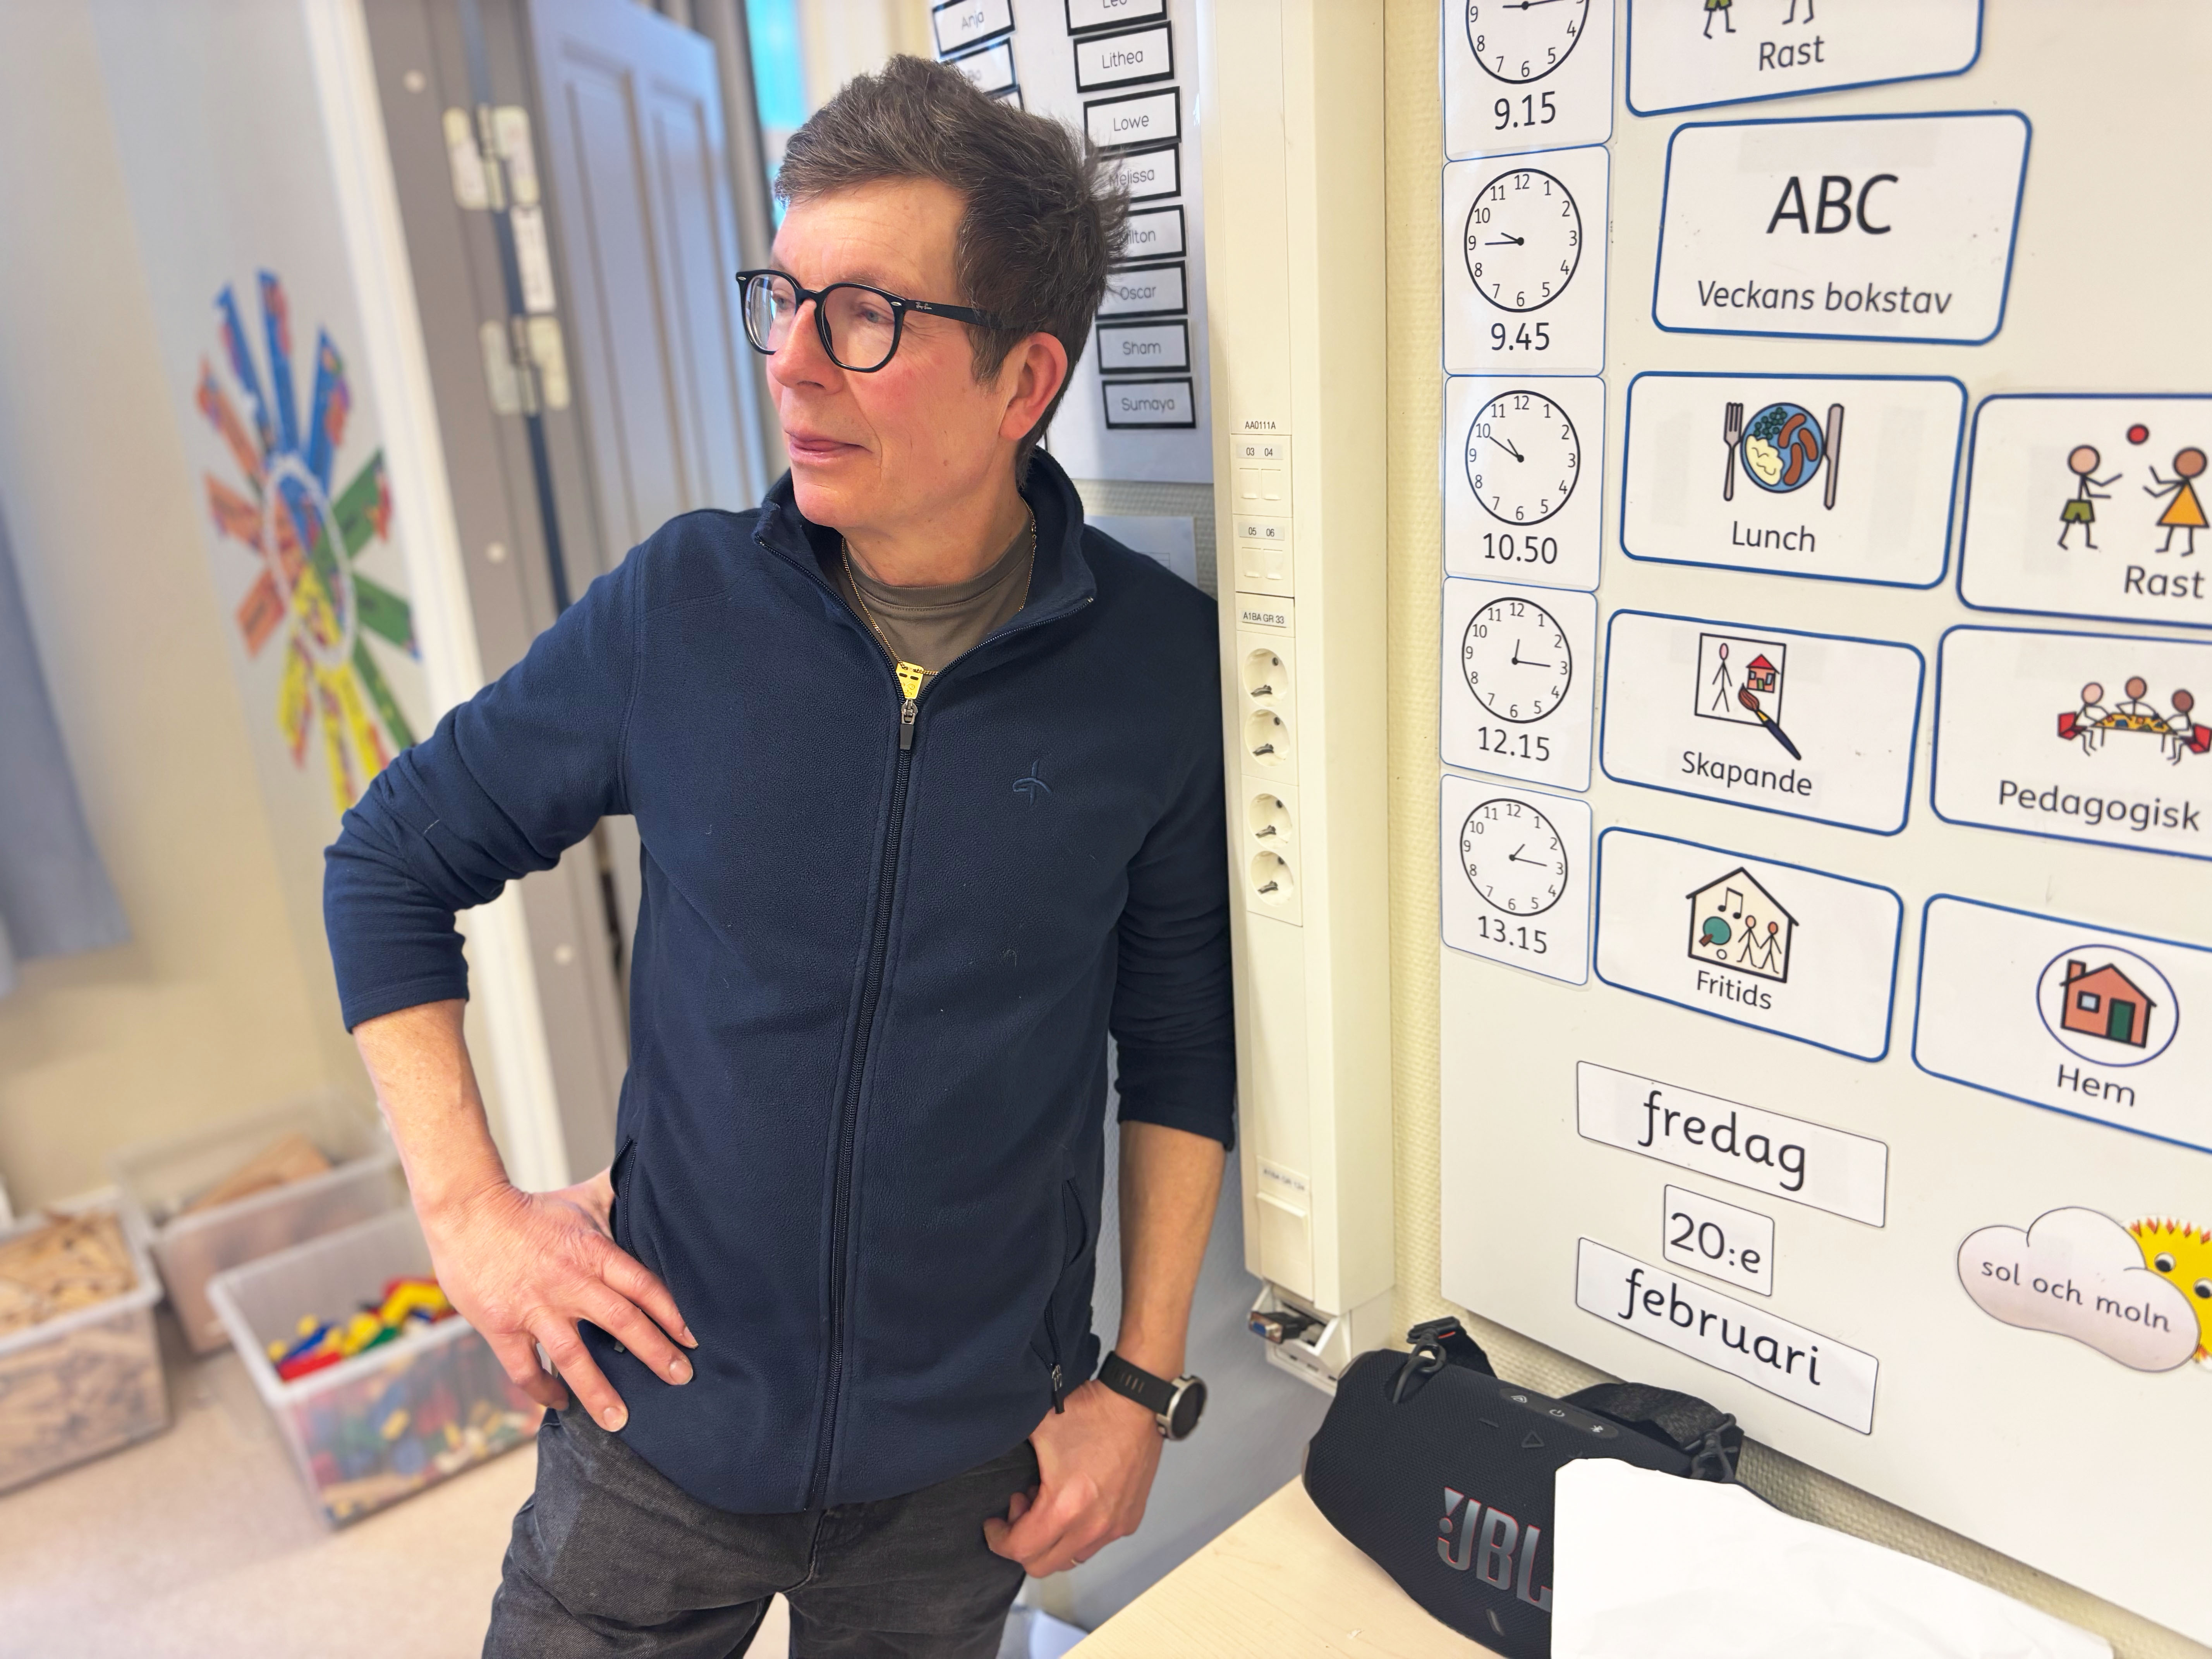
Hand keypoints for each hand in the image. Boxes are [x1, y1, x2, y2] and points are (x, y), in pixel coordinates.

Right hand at [418, 1171, 695, 1430]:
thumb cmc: (530, 1207)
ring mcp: (535, 1308)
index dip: (671, 1313)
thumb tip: (651, 1185)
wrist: (467, 1210)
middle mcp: (570, 1283)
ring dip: (599, 1392)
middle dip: (655, 1354)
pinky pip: (525, 1369)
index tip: (692, 1339)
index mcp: (593, 1252)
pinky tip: (560, 1404)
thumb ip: (617, 1201)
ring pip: (574, 1357)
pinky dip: (544, 1390)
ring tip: (620, 1421)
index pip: (643, 1286)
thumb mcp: (582, 1199)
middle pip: (622, 1322)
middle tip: (682, 1379)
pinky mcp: (502, 1326)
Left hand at [984, 1380, 1161, 1575]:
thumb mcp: (1037, 1428)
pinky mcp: (1129, 1521)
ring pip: (1070, 1558)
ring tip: (1049, 1502)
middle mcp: (1092, 1526)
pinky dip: (1077, 1532)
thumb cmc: (1089, 1413)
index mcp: (1065, 1507)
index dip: (998, 1540)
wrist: (1135, 1403)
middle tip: (1021, 1508)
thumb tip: (986, 1459)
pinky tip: (1075, 1501)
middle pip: (1042, 1565)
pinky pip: (1095, 1543)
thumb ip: (1010, 1453)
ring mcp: (1114, 1527)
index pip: (1021, 1549)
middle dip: (1022, 1543)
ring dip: (1052, 1539)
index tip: (993, 1525)